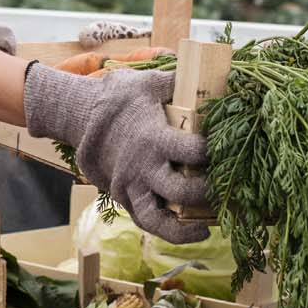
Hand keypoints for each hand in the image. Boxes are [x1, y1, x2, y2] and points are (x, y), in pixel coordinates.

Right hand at [22, 63, 209, 241]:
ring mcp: (130, 186)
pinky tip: (194, 231)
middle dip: (207, 192)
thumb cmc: (122, 97)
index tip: (225, 148)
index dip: (212, 152)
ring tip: (208, 227)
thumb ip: (181, 83)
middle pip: (180, 191)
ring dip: (186, 228)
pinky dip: (170, 232)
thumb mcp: (150, 82)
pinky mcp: (124, 198)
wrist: (82, 115)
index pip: (191, 151)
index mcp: (152, 138)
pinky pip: (147, 223)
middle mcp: (141, 167)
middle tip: (225, 186)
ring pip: (158, 221)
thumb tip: (219, 75)